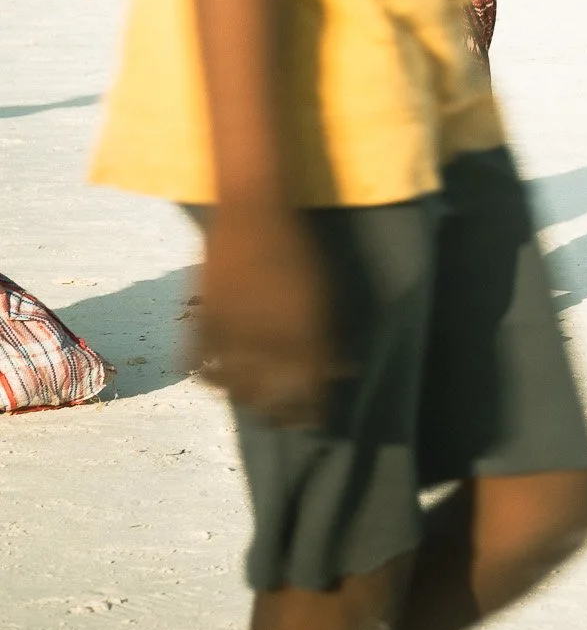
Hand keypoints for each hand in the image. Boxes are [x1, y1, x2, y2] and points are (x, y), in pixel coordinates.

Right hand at [194, 204, 343, 426]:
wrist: (254, 209)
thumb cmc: (297, 248)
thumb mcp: (325, 292)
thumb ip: (331, 337)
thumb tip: (343, 372)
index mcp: (302, 334)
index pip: (308, 391)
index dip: (312, 412)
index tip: (314, 420)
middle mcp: (267, 340)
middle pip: (269, 398)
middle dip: (278, 413)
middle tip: (281, 417)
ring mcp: (232, 330)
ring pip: (233, 387)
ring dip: (243, 397)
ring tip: (250, 400)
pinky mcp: (204, 317)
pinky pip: (199, 361)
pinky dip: (207, 374)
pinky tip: (214, 378)